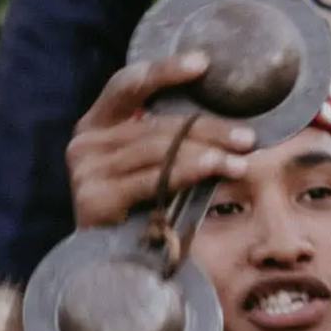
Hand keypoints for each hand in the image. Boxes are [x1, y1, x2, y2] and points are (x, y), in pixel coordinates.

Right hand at [62, 56, 247, 236]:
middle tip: (247, 135)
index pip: (127, 84)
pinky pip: (151, 179)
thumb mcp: (148, 166)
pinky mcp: (94, 198)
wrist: (109, 267)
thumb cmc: (137, 210)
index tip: (203, 63)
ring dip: (206, 153)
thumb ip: (165, 140)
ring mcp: (86, 170)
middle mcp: (84, 142)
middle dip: (206, 127)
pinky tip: (216, 170)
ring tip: (240, 160)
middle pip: (154, 123)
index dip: (164, 71)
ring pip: (157, 150)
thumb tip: (227, 120)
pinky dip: (189, 172)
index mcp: (94, 124)